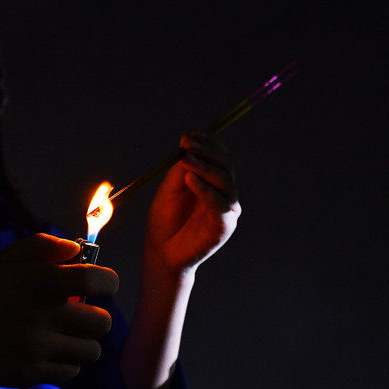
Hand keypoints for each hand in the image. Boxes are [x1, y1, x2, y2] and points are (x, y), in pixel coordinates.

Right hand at [0, 233, 118, 387]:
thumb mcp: (9, 260)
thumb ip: (43, 245)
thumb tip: (76, 249)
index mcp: (38, 283)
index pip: (93, 281)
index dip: (107, 281)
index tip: (103, 284)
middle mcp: (40, 316)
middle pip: (103, 322)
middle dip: (97, 317)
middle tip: (80, 315)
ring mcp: (37, 348)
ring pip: (92, 350)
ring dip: (84, 342)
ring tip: (67, 335)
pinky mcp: (34, 373)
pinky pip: (73, 370)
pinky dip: (67, 362)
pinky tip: (51, 352)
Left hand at [144, 130, 240, 275]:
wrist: (161, 253)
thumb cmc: (164, 221)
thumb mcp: (169, 189)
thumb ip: (180, 169)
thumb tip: (187, 144)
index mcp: (212, 182)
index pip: (219, 155)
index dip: (208, 142)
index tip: (190, 134)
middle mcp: (224, 193)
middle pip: (226, 164)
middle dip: (207, 151)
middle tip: (187, 144)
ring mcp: (227, 209)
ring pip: (225, 180)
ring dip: (205, 166)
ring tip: (185, 159)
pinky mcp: (224, 226)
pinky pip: (219, 203)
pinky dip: (204, 188)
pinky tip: (190, 180)